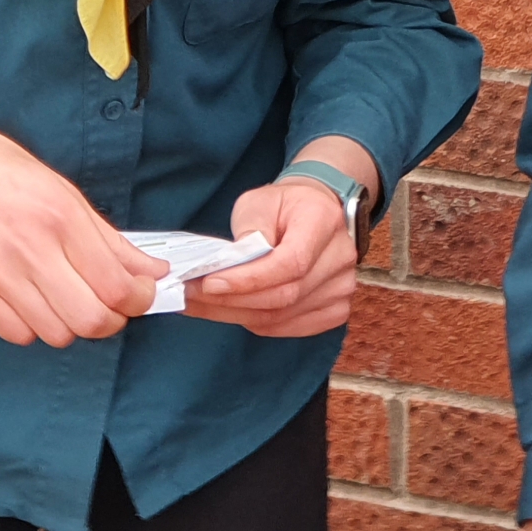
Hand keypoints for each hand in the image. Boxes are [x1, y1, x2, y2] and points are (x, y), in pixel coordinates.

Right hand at [0, 101, 167, 348]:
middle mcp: (30, 248)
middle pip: (90, 320)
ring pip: (55, 334)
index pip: (116, 286)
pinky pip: (16, 334)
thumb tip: (153, 272)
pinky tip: (29, 300)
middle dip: (108, 320)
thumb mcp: (66, 195)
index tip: (138, 297)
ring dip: (69, 325)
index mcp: (61, 218)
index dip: (137, 301)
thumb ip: (111, 240)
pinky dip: (31, 327)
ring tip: (63, 299)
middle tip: (106, 307)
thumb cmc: (4, 177)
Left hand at [182, 134, 376, 335]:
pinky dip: (256, 323)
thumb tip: (232, 266)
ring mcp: (343, 287)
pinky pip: (290, 328)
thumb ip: (249, 230)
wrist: (317, 213)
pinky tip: (231, 311)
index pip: (290, 263)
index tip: (209, 283)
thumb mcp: (259, 202)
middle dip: (231, 300)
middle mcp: (341, 257)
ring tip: (200, 305)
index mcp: (324, 222)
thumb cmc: (284, 206)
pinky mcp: (335, 309)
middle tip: (189, 297)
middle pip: (285, 295)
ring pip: (282, 317)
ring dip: (235, 315)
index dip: (249, 279)